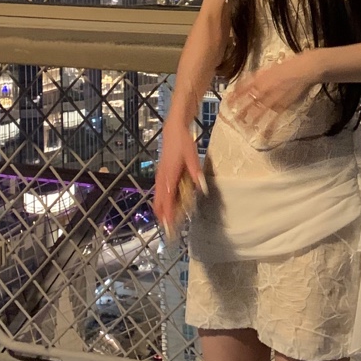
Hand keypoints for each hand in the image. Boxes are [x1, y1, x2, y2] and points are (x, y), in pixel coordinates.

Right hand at [154, 118, 207, 235]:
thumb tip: (202, 189)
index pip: (167, 201)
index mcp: (169, 176)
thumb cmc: (183, 143)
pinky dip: (162, 202)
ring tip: (170, 222)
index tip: (170, 229)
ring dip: (162, 211)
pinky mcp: (161, 175)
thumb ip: (196, 172)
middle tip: (170, 231)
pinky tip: (170, 205)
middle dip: (163, 218)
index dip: (168, 216)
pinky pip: (159, 193)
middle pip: (159, 204)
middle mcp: (162, 179)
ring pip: (157, 199)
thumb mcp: (192, 156)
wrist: (173, 130)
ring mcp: (160, 177)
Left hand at [226, 52, 314, 137]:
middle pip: (247, 102)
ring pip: (257, 112)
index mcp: (259, 78)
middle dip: (239, 111)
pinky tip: (264, 136)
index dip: (234, 96)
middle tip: (232, 118)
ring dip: (250, 120)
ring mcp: (272, 99)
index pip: (241, 88)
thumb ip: (258, 76)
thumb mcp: (269, 67)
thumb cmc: (289, 65)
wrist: (305, 69)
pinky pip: (273, 119)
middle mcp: (263, 89)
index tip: (227, 102)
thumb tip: (248, 83)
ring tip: (243, 128)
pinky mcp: (282, 106)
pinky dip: (268, 128)